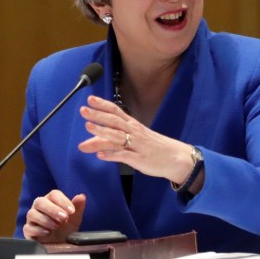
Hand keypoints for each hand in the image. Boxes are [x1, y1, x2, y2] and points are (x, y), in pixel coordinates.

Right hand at [23, 190, 85, 242]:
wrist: (60, 245)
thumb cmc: (65, 229)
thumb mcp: (74, 219)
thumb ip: (78, 207)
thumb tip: (81, 196)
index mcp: (51, 201)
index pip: (53, 194)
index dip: (62, 201)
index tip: (72, 210)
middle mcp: (39, 208)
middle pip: (40, 202)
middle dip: (52, 209)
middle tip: (63, 218)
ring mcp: (32, 219)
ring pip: (32, 214)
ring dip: (46, 220)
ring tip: (57, 226)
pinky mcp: (28, 231)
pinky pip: (28, 228)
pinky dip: (38, 230)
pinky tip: (48, 233)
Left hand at [77, 95, 198, 184]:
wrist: (176, 158)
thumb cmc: (152, 147)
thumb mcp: (131, 140)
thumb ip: (108, 140)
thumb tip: (85, 142)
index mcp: (132, 125)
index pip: (116, 111)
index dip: (102, 105)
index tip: (89, 99)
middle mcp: (134, 132)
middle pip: (114, 121)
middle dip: (98, 115)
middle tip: (83, 110)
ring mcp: (137, 145)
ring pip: (117, 137)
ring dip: (102, 131)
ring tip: (88, 126)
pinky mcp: (139, 159)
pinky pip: (124, 156)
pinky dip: (112, 155)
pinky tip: (101, 155)